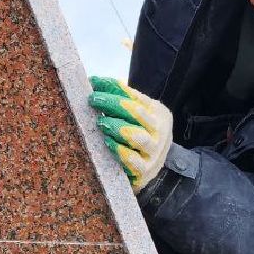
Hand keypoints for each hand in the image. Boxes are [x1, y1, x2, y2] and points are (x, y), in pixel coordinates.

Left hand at [88, 76, 172, 192]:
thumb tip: (94, 82)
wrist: (152, 168)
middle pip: (136, 112)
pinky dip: (119, 150)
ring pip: (137, 136)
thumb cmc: (138, 136)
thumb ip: (120, 100)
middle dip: (112, 104)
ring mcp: (154, 153)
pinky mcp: (145, 171)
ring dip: (117, 127)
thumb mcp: (136, 116)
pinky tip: (107, 142)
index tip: (94, 82)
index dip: (114, 88)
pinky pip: (132, 160)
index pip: (135, 96)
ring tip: (101, 122)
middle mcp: (160, 131)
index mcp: (158, 113)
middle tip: (93, 99)